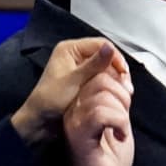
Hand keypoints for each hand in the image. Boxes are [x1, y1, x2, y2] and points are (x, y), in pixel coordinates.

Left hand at [10, 39, 129, 144]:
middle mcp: (74, 54)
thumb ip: (93, 65)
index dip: (115, 56)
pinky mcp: (82, 79)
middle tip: (126, 84)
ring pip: (104, 67)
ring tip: (123, 90)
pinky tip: (114, 93)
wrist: (39, 121)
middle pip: (104, 55)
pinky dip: (108, 83)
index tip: (124, 72)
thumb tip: (110, 48)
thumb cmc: (50, 100)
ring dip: (114, 77)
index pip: (100, 44)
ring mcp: (78, 67)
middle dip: (116, 68)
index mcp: (69, 49)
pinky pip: (100, 76)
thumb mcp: (74, 81)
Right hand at [61, 53, 134, 165]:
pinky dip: (118, 122)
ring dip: (121, 111)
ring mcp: (73, 120)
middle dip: (122, 94)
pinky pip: (99, 113)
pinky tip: (120, 136)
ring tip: (121, 129)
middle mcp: (73, 108)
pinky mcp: (78, 135)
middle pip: (100, 79)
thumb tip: (123, 78)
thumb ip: (117, 100)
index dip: (119, 80)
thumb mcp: (118, 122)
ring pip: (101, 94)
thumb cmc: (108, 160)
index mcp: (82, 103)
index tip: (128, 100)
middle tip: (125, 118)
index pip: (99, 73)